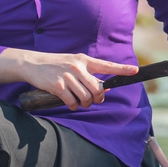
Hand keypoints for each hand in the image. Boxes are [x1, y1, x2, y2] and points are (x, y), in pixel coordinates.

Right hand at [0, 49, 137, 110]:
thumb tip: (103, 88)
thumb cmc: (55, 65)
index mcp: (84, 60)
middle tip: (92, 101)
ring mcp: (68, 76)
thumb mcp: (73, 64)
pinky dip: (73, 106)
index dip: (122, 70)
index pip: (107, 65)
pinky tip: (69, 102)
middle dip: (97, 99)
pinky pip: (72, 102)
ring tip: (77, 101)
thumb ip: (87, 74)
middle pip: (97, 89)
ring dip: (84, 104)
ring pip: (86, 98)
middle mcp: (78, 67)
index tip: (135, 71)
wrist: (33, 64)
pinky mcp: (58, 86)